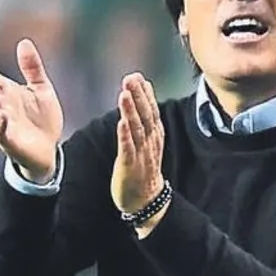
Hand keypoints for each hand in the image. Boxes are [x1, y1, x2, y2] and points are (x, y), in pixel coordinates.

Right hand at [0, 39, 63, 181]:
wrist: (51, 149)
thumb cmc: (42, 119)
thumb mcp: (41, 88)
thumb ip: (32, 67)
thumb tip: (24, 41)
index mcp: (6, 94)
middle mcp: (0, 108)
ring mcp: (3, 126)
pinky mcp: (10, 142)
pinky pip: (0, 133)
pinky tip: (2, 116)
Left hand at [111, 73, 164, 214]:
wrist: (146, 199)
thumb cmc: (144, 166)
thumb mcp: (148, 139)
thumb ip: (145, 116)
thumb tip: (142, 90)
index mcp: (154, 134)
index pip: (150, 109)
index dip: (145, 93)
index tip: (138, 76)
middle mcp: (150, 141)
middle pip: (145, 115)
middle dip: (138, 96)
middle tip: (130, 78)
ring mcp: (141, 153)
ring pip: (137, 128)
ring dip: (131, 111)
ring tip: (125, 94)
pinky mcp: (130, 165)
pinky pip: (128, 148)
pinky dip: (125, 134)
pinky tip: (121, 122)